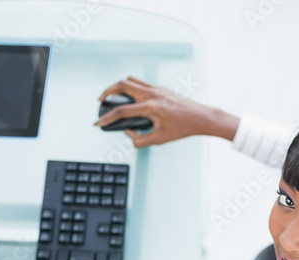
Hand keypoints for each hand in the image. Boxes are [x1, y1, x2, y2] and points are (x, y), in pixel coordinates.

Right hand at [94, 76, 238, 147]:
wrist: (201, 118)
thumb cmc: (183, 129)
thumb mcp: (159, 140)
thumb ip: (140, 140)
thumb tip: (128, 133)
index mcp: (151, 108)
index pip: (122, 112)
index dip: (107, 119)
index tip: (98, 123)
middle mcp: (152, 94)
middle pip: (122, 85)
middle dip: (107, 91)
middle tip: (100, 100)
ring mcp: (157, 88)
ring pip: (130, 80)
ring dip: (118, 86)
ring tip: (112, 96)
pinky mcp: (160, 88)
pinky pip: (140, 82)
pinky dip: (131, 87)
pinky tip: (130, 97)